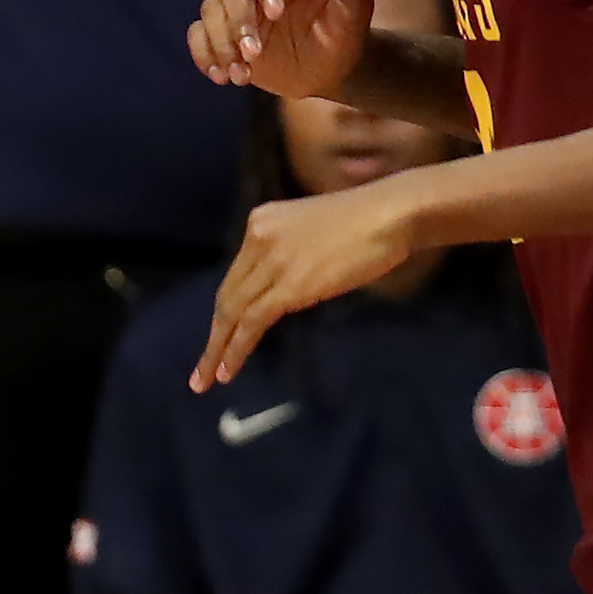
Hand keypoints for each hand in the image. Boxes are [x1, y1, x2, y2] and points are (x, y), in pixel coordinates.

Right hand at [188, 0, 373, 98]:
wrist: (332, 66)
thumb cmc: (346, 28)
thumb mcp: (356, 3)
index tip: (276, 14)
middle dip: (239, 21)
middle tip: (255, 52)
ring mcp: (236, 9)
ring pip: (211, 11)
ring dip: (221, 43)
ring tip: (242, 76)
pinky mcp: (223, 35)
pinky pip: (198, 37)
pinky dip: (204, 56)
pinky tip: (222, 78)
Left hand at [193, 181, 417, 390]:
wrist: (391, 214)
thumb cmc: (367, 223)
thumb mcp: (313, 233)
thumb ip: (291, 256)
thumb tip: (283, 291)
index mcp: (261, 222)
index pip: (236, 275)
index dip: (226, 311)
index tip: (219, 337)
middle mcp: (257, 237)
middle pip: (227, 295)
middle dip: (214, 336)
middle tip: (201, 371)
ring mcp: (272, 261)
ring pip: (233, 312)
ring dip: (218, 350)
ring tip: (207, 380)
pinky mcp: (289, 284)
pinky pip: (252, 321)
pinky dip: (237, 348)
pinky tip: (229, 370)